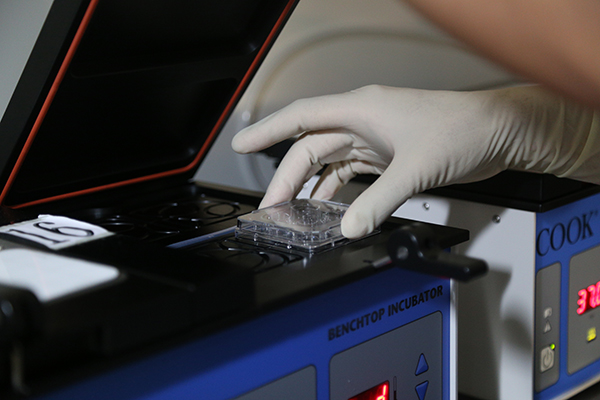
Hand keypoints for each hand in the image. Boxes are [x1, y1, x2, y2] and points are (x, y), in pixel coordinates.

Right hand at [232, 85, 598, 237]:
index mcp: (361, 109)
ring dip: (309, 185)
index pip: (302, 118)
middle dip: (287, 177)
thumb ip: (380, 202)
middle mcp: (362, 121)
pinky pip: (350, 173)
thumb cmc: (462, 130)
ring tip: (292, 211)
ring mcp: (374, 138)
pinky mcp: (387, 155)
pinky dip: (336, 191)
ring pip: (328, 161)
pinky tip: (328, 208)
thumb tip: (351, 228)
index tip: (241, 143)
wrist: (498, 133)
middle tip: (270, 206)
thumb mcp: (416, 168)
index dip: (268, 130)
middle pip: (310, 147)